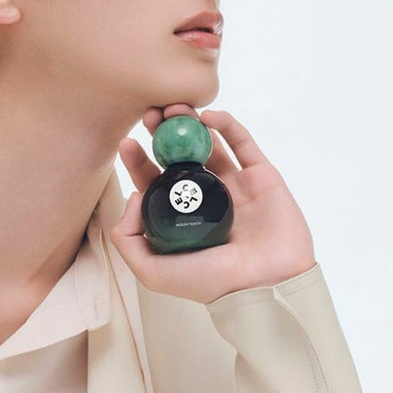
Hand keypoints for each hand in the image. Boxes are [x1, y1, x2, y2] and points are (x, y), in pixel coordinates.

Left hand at [110, 104, 316, 303]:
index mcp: (182, 215)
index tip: (127, 143)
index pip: (154, 180)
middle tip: (149, 115)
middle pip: (179, 156)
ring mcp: (235, 184)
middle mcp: (206, 197)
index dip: (139, 160)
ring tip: (173, 108)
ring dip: (191, 122)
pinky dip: (227, 126)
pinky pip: (244, 143)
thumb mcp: (153, 272)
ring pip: (210, 144)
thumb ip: (129, 239)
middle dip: (162, 133)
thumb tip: (133, 196)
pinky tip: (208, 117)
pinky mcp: (262, 176)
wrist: (266, 285)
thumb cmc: (211, 282)